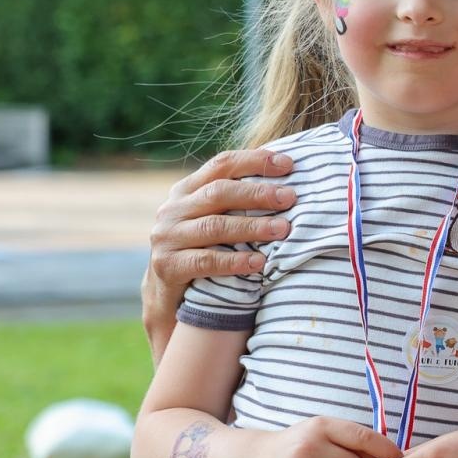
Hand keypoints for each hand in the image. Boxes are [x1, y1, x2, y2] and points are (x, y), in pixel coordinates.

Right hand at [145, 149, 296, 296]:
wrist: (169, 296)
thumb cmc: (204, 250)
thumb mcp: (216, 219)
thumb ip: (239, 202)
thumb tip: (290, 186)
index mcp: (187, 190)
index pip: (221, 165)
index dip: (254, 161)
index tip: (289, 164)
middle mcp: (173, 209)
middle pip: (218, 192)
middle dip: (258, 194)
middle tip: (289, 198)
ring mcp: (167, 237)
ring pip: (214, 226)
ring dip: (252, 227)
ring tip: (282, 229)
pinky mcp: (168, 266)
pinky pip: (205, 260)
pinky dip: (234, 261)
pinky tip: (259, 262)